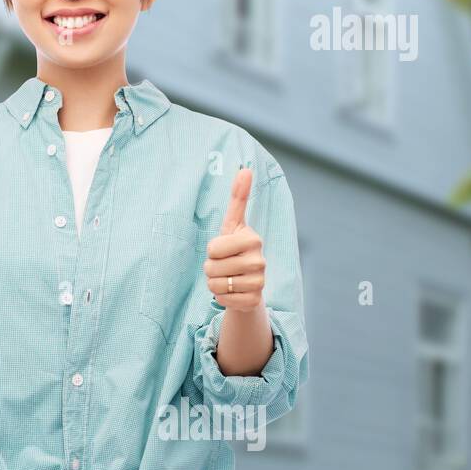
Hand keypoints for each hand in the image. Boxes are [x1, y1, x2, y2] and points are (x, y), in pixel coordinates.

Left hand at [202, 167, 265, 311]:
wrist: (246, 282)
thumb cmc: (235, 248)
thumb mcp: (233, 223)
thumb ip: (238, 197)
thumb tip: (245, 169)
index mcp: (253, 238)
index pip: (212, 248)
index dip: (211, 250)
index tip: (223, 248)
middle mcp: (259, 260)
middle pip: (211, 268)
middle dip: (210, 269)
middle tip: (224, 265)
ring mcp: (260, 282)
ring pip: (215, 285)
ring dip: (214, 284)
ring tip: (227, 278)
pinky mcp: (255, 301)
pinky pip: (222, 300)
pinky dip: (221, 297)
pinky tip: (232, 292)